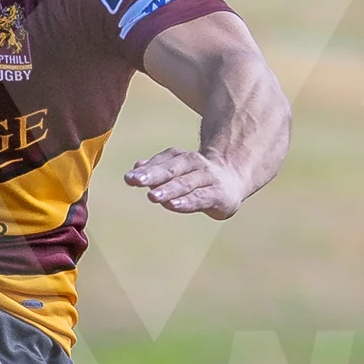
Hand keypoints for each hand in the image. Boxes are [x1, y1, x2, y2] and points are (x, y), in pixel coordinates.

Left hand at [123, 148, 251, 218]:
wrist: (234, 179)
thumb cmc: (199, 177)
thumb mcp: (179, 169)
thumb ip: (158, 168)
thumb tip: (137, 167)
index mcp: (183, 158)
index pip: (164, 162)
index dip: (146, 169)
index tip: (129, 177)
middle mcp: (196, 165)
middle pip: (173, 169)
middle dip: (153, 175)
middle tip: (135, 180)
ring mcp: (208, 179)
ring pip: (186, 183)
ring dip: (168, 189)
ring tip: (152, 196)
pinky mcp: (219, 195)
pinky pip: (200, 198)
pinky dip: (186, 201)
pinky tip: (172, 205)